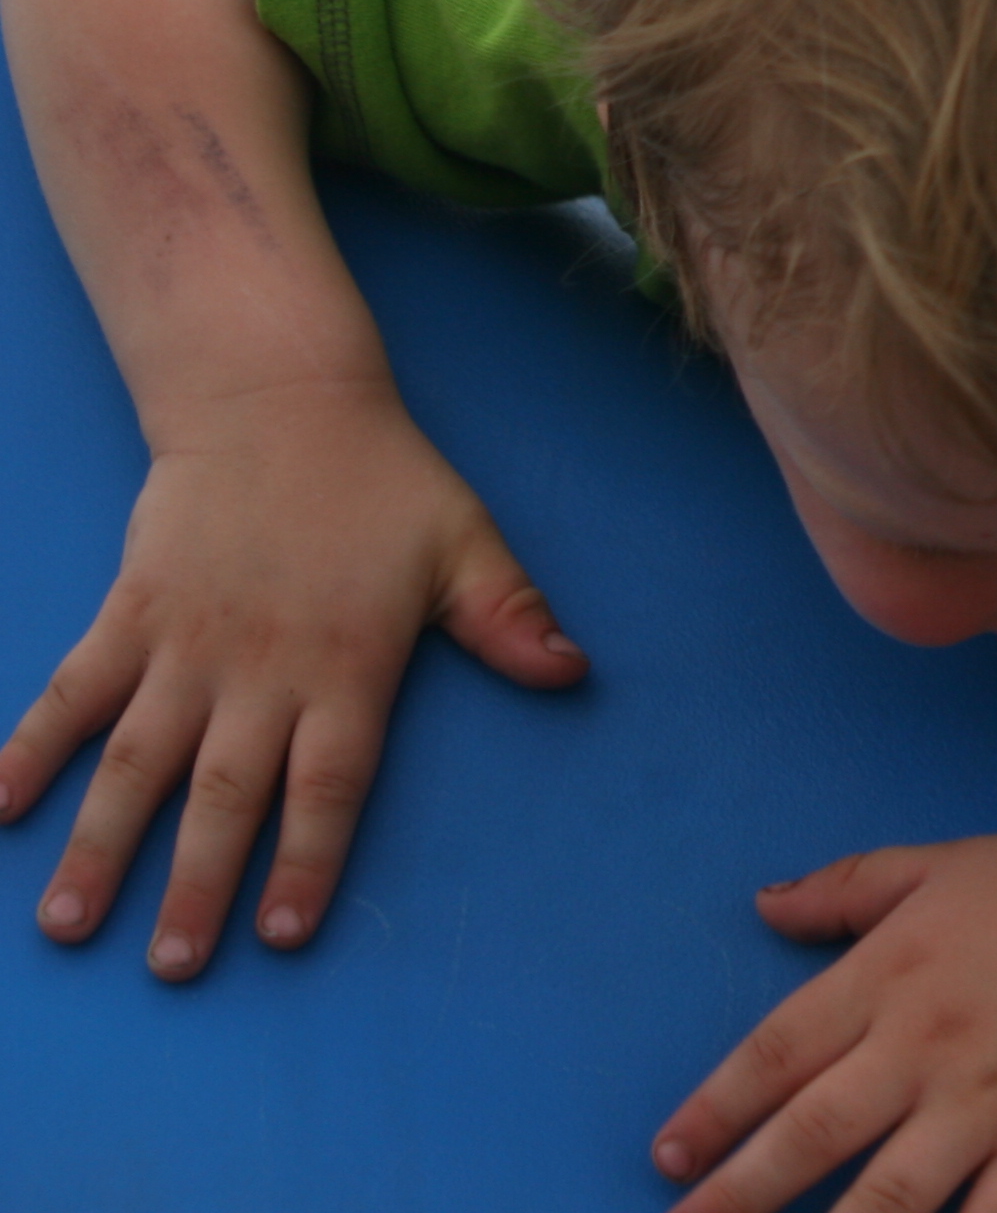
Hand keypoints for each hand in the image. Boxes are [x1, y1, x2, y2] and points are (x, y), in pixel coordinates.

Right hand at [0, 380, 585, 975]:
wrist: (278, 401)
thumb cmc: (382, 480)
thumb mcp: (464, 542)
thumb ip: (508, 616)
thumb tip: (571, 672)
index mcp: (348, 664)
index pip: (329, 783)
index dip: (307, 859)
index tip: (282, 934)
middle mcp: (260, 669)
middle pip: (224, 795)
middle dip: (194, 885)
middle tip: (170, 967)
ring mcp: (185, 644)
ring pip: (135, 761)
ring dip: (99, 844)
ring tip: (67, 923)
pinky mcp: (129, 614)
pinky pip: (70, 692)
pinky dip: (28, 749)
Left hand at [654, 836, 996, 1212]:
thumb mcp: (948, 866)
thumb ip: (850, 887)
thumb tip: (765, 905)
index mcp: (894, 972)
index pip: (779, 1051)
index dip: (715, 1109)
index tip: (666, 1157)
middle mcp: (927, 1045)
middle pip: (811, 1133)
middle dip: (735, 1195)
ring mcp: (987, 1105)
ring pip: (886, 1195)